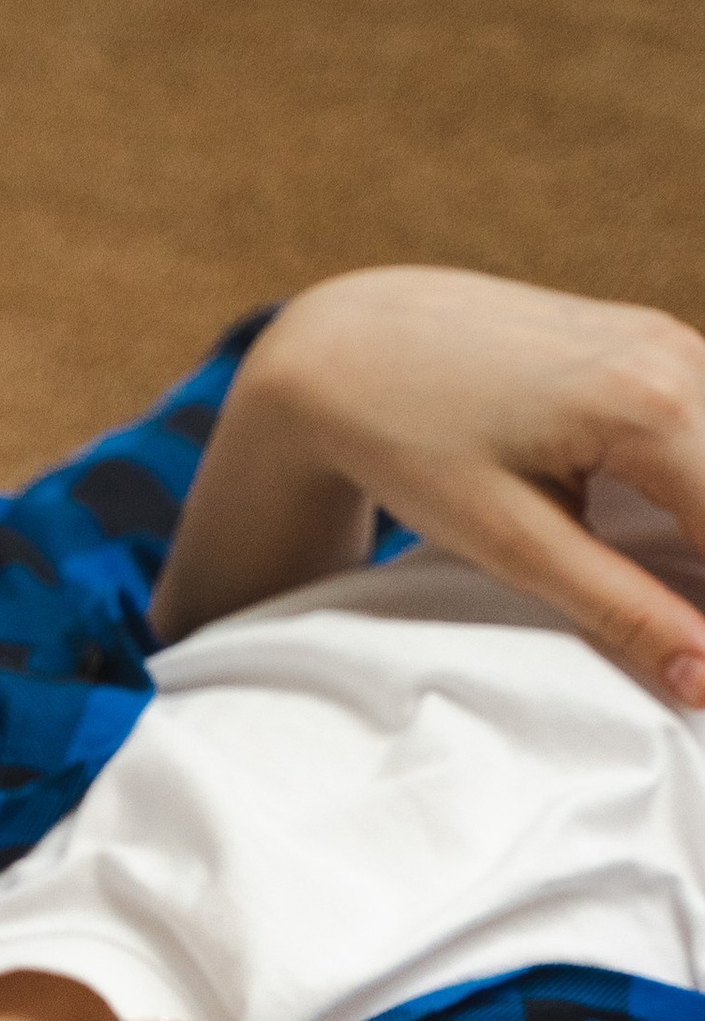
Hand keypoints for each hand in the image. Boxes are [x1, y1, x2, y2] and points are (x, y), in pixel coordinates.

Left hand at [154, 267, 704, 701]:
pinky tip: (673, 547)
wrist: (350, 345)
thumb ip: (619, 609)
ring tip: (680, 605)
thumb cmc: (413, 443)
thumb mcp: (513, 544)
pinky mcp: (656, 345)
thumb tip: (704, 680)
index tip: (703, 678)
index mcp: (651, 406)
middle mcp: (681, 357)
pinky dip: (702, 491)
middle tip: (693, 654)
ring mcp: (674, 341)